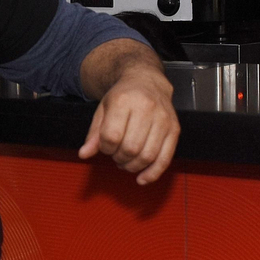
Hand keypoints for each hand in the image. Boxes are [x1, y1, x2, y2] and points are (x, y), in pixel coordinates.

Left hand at [78, 64, 178, 183]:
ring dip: (133, 166)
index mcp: (124, 101)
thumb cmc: (123, 97)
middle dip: (119, 158)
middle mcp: (146, 108)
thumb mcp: (102, 110)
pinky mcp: (174, 128)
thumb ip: (94, 134)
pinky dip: (153, 173)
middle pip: (130, 148)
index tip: (106, 146)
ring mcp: (163, 118)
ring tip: (127, 162)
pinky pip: (165, 158)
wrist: (146, 81)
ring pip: (147, 156)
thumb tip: (84, 154)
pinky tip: (142, 178)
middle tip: (116, 155)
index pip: (112, 136)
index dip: (105, 148)